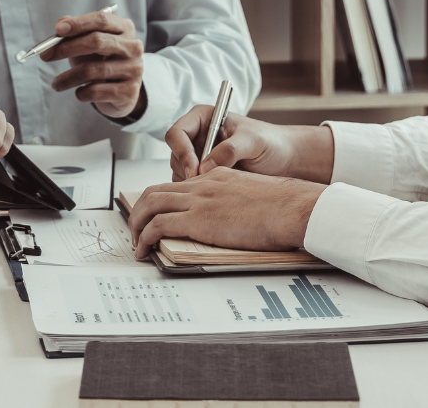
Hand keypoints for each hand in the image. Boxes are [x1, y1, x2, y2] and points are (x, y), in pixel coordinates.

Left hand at [42, 10, 143, 116]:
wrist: (121, 92)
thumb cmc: (101, 62)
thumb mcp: (88, 44)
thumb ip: (74, 32)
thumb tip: (60, 26)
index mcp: (125, 28)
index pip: (101, 20)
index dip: (78, 24)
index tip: (58, 30)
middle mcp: (133, 47)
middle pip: (97, 42)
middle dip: (67, 48)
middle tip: (45, 56)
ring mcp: (134, 69)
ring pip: (92, 70)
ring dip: (67, 78)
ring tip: (56, 84)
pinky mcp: (130, 92)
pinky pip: (96, 91)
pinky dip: (81, 93)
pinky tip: (79, 93)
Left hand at [128, 167, 327, 258]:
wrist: (291, 207)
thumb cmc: (283, 206)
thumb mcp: (254, 195)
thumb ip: (236, 201)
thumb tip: (233, 219)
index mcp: (217, 176)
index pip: (178, 185)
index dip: (161, 201)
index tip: (156, 217)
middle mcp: (203, 184)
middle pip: (155, 191)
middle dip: (140, 211)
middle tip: (136, 230)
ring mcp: (199, 200)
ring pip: (150, 204)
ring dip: (136, 224)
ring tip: (136, 243)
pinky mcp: (198, 219)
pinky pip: (158, 225)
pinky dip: (145, 237)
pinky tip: (144, 250)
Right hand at [166, 105, 335, 182]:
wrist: (285, 159)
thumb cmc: (272, 142)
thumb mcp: (253, 141)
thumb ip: (230, 149)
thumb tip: (205, 166)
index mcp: (204, 118)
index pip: (177, 133)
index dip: (181, 152)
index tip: (195, 170)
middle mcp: (198, 137)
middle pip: (175, 155)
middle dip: (186, 171)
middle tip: (204, 184)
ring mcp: (199, 157)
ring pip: (179, 173)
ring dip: (192, 183)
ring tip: (216, 187)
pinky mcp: (204, 175)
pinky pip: (190, 186)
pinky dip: (198, 192)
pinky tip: (217, 193)